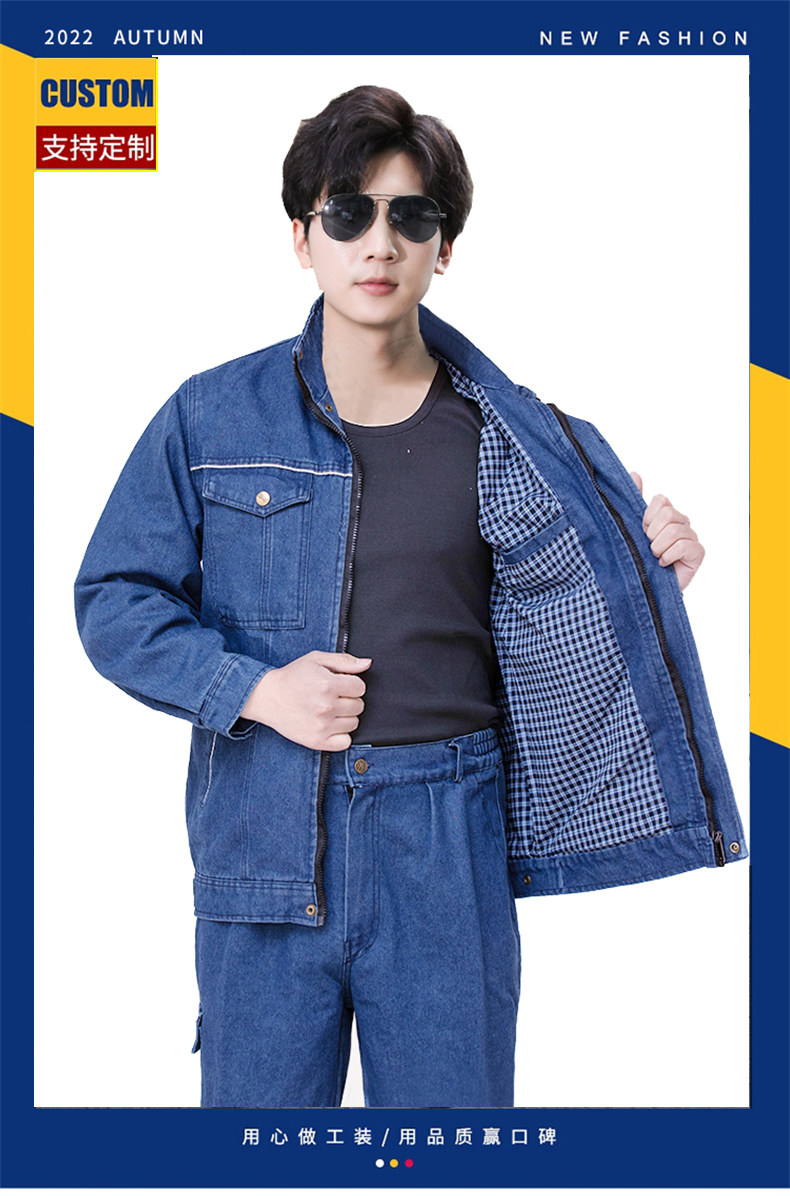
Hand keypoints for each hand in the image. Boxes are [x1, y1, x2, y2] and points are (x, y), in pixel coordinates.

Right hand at [241, 650, 370, 750]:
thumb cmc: (292, 677)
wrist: (267, 697)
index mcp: (327, 684)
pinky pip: (345, 742)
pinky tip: (330, 725)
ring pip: (354, 723)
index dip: (351, 684)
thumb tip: (367, 663)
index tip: (340, 685)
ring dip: (346, 716)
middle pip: (359, 706)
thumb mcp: (316, 660)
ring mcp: (322, 726)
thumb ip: (344, 661)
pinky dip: (341, 735)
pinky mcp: (316, 741)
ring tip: (329, 710)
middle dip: (349, 699)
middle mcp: (326, 706)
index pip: (360, 688)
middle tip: (332, 697)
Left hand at [630, 473, 704, 591]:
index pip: (662, 501)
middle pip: (668, 514)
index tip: (641, 531)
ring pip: (674, 530)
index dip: (648, 517)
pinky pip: (683, 546)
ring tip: (654, 556)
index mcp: (666, 514)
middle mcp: (681, 522)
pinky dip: (668, 556)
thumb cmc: (638, 557)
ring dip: (658, 547)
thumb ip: (633, 501)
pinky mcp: (698, 553)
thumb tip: (634, 474)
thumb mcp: (631, 527)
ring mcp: (691, 537)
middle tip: (648, 546)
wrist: (645, 587)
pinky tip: (663, 564)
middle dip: (652, 533)